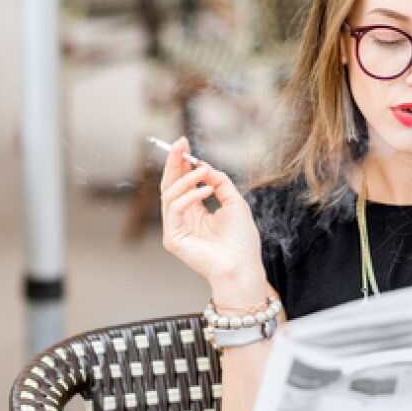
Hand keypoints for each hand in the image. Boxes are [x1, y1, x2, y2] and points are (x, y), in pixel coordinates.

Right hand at [159, 137, 264, 295]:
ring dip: (185, 178)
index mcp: (195, 212)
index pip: (182, 183)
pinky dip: (189, 196)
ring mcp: (175, 228)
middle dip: (174, 162)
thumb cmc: (241, 241)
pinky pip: (174, 209)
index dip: (181, 163)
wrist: (242, 267)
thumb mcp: (234, 202)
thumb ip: (219, 182)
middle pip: (170, 185)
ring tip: (201, 170)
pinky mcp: (172, 238)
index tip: (184, 143)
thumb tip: (203, 165)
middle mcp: (182, 219)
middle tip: (179, 143)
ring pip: (169, 194)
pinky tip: (206, 190)